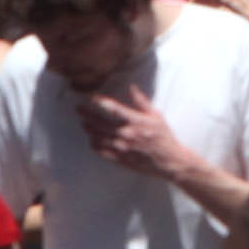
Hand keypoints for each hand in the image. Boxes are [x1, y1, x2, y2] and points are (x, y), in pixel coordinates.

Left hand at [76, 88, 197, 186]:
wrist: (169, 161)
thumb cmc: (164, 137)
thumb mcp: (156, 115)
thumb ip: (141, 101)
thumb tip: (131, 87)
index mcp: (136, 121)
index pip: (113, 109)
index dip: (100, 102)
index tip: (91, 97)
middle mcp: (126, 134)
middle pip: (100, 123)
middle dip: (87, 115)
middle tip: (79, 109)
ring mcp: (122, 148)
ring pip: (98, 138)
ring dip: (89, 130)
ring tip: (84, 124)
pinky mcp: (121, 159)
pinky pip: (102, 152)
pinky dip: (95, 146)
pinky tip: (92, 141)